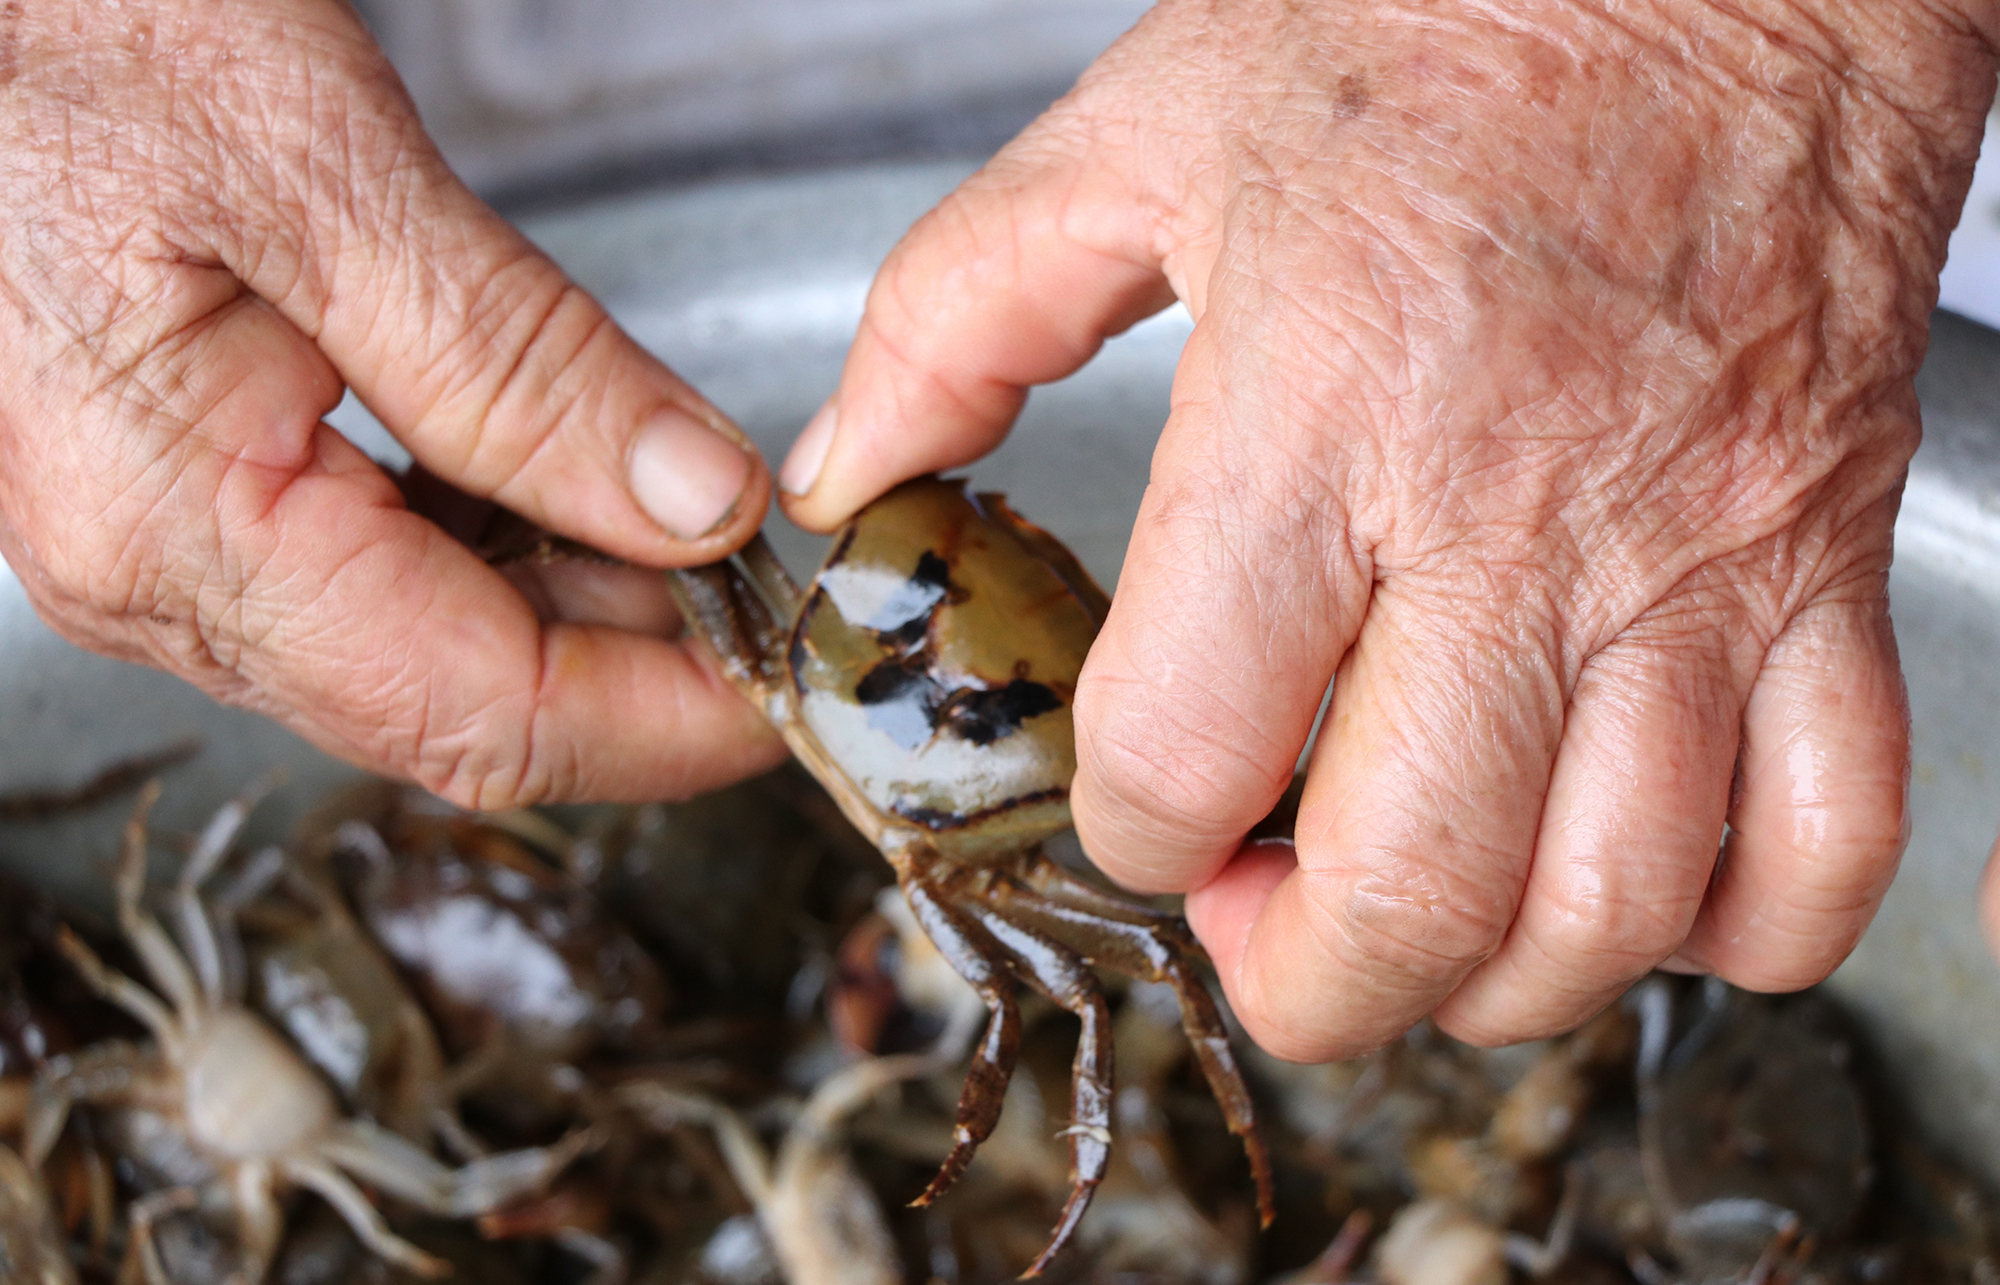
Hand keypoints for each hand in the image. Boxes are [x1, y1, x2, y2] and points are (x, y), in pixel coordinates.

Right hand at [0, 0, 784, 806]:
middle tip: (773, 578)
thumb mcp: (323, 177)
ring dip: (588, 598)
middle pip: (469, 701)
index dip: (669, 721)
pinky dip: (513, 541)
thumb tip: (694, 506)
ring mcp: (171, 549)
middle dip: (644, 656)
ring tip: (696, 508)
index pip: (486, 714)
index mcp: (179, 530)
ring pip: (438, 647)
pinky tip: (580, 472)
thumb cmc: (68, 36)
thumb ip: (519, 367)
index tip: (792, 683)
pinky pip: (388, 574)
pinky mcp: (195, 499)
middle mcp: (161, 578)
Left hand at [779, 0, 1997, 1055]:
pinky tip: (1637, 887)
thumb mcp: (1142, 131)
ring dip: (1492, 982)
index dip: (1129, 827)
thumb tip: (849, 475)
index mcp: (1317, 411)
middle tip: (1260, 926)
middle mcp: (1518, 518)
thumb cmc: (1440, 20)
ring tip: (1424, 920)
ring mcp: (1700, 559)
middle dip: (1298, 981)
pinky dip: (1738, 933)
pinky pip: (1826, 840)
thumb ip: (957, 315)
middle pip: (1410, 890)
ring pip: (1612, 906)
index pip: (1188, 745)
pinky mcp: (1826, 566)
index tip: (1134, 801)